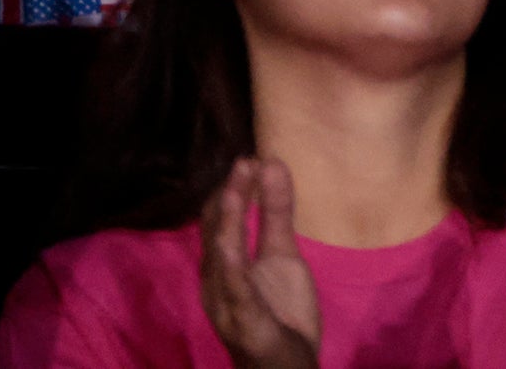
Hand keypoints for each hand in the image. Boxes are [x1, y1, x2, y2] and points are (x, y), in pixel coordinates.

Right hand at [196, 159, 322, 368]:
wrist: (286, 362)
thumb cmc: (280, 309)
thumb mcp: (284, 253)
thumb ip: (277, 212)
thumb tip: (272, 163)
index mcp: (226, 263)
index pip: (221, 220)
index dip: (232, 190)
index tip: (248, 157)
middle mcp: (218, 280)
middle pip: (218, 233)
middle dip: (230, 198)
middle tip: (244, 161)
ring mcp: (226, 301)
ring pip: (222, 257)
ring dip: (228, 222)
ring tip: (235, 187)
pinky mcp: (242, 320)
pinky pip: (235, 292)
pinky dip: (231, 268)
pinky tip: (231, 247)